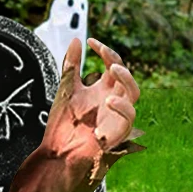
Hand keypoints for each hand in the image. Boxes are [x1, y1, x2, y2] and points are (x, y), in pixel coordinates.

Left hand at [49, 37, 139, 152]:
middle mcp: (113, 100)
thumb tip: (76, 40)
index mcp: (102, 89)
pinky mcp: (118, 132)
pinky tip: (108, 100)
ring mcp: (117, 115)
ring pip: (134, 94)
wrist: (57, 151)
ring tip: (113, 70)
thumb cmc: (63, 123)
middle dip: (118, 63)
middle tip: (106, 57)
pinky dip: (122, 107)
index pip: (112, 64)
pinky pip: (129, 118)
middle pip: (125, 77)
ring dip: (127, 80)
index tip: (90, 41)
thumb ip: (72, 65)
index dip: (105, 52)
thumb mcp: (67, 89)